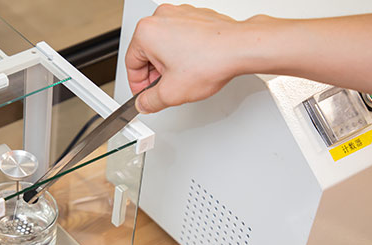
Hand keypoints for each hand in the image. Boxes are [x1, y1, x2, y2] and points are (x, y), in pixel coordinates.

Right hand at [125, 4, 250, 112]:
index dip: (137, 85)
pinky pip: (181, 37)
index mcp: (147, 32)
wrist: (241, 48)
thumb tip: (143, 103)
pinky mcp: (196, 16)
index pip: (130, 63)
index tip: (143, 94)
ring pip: (165, 45)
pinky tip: (195, 66)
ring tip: (184, 78)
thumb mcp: (171, 93)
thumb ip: (149, 102)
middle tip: (165, 89)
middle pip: (147, 53)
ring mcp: (180, 14)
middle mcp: (162, 17)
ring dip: (170, 64)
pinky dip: (184, 53)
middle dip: (155, 74)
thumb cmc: (211, 60)